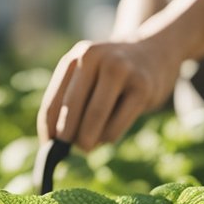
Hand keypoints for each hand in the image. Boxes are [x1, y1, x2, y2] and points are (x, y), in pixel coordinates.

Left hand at [37, 37, 182, 150]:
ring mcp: (122, 70)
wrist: (155, 53)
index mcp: (78, 57)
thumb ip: (70, 102)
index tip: (49, 148)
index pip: (53, 103)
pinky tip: (108, 134)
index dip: (49, 130)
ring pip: (94, 119)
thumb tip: (55, 143)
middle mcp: (97, 57)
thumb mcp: (88, 75)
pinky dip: (108, 138)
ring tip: (89, 143)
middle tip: (71, 151)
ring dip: (88, 141)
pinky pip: (116, 126)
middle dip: (68, 138)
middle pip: (72, 110)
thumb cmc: (112, 74)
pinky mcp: (143, 87)